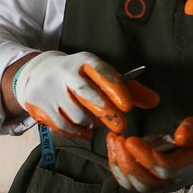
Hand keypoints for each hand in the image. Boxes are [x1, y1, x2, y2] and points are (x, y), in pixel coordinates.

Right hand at [11, 51, 158, 137]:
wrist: (37, 73)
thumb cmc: (79, 76)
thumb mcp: (101, 76)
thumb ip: (130, 90)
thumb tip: (155, 102)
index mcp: (84, 60)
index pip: (101, 71)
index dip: (115, 88)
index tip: (127, 106)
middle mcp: (65, 72)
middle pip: (86, 94)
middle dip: (105, 111)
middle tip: (121, 126)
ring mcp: (50, 89)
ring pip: (76, 114)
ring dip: (90, 123)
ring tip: (96, 123)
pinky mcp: (40, 105)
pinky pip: (63, 125)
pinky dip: (77, 132)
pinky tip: (86, 132)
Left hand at [107, 117, 192, 192]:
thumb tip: (180, 136)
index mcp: (187, 167)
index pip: (164, 168)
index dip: (146, 156)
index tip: (131, 140)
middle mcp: (172, 182)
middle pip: (146, 182)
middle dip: (128, 162)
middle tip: (118, 139)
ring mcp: (159, 186)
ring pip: (135, 185)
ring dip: (119, 165)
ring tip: (113, 141)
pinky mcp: (150, 184)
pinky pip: (130, 182)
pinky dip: (117, 168)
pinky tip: (113, 148)